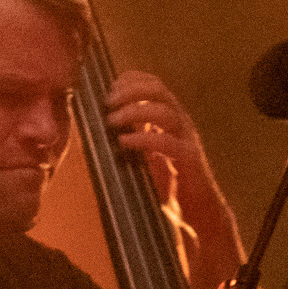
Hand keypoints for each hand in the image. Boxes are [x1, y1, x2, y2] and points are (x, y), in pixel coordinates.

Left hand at [102, 69, 221, 211]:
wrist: (194, 209)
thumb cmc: (164, 181)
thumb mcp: (141, 152)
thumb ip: (126, 136)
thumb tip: (93, 125)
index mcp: (168, 116)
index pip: (153, 84)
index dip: (132, 79)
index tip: (109, 86)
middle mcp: (178, 122)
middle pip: (159, 90)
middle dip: (131, 90)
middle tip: (108, 102)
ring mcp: (186, 139)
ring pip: (164, 111)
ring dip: (134, 111)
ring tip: (112, 121)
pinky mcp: (189, 159)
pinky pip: (167, 142)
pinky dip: (143, 138)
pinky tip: (124, 141)